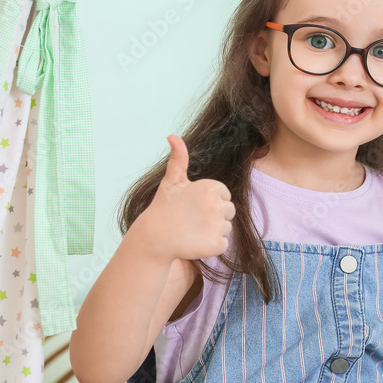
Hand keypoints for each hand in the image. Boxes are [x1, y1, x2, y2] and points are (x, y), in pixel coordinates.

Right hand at [137, 134, 234, 261]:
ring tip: (192, 231)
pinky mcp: (217, 244)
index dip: (210, 202)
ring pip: (226, 228)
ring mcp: (218, 225)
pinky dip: (211, 246)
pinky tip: (195, 242)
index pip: (225, 196)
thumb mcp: (172, 181)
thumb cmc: (163, 208)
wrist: (154, 238)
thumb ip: (179, 158)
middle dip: (214, 216)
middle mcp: (217, 205)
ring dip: (212, 231)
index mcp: (210, 188)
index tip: (194, 207)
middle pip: (229, 212)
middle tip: (193, 220)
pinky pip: (223, 244)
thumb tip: (173, 136)